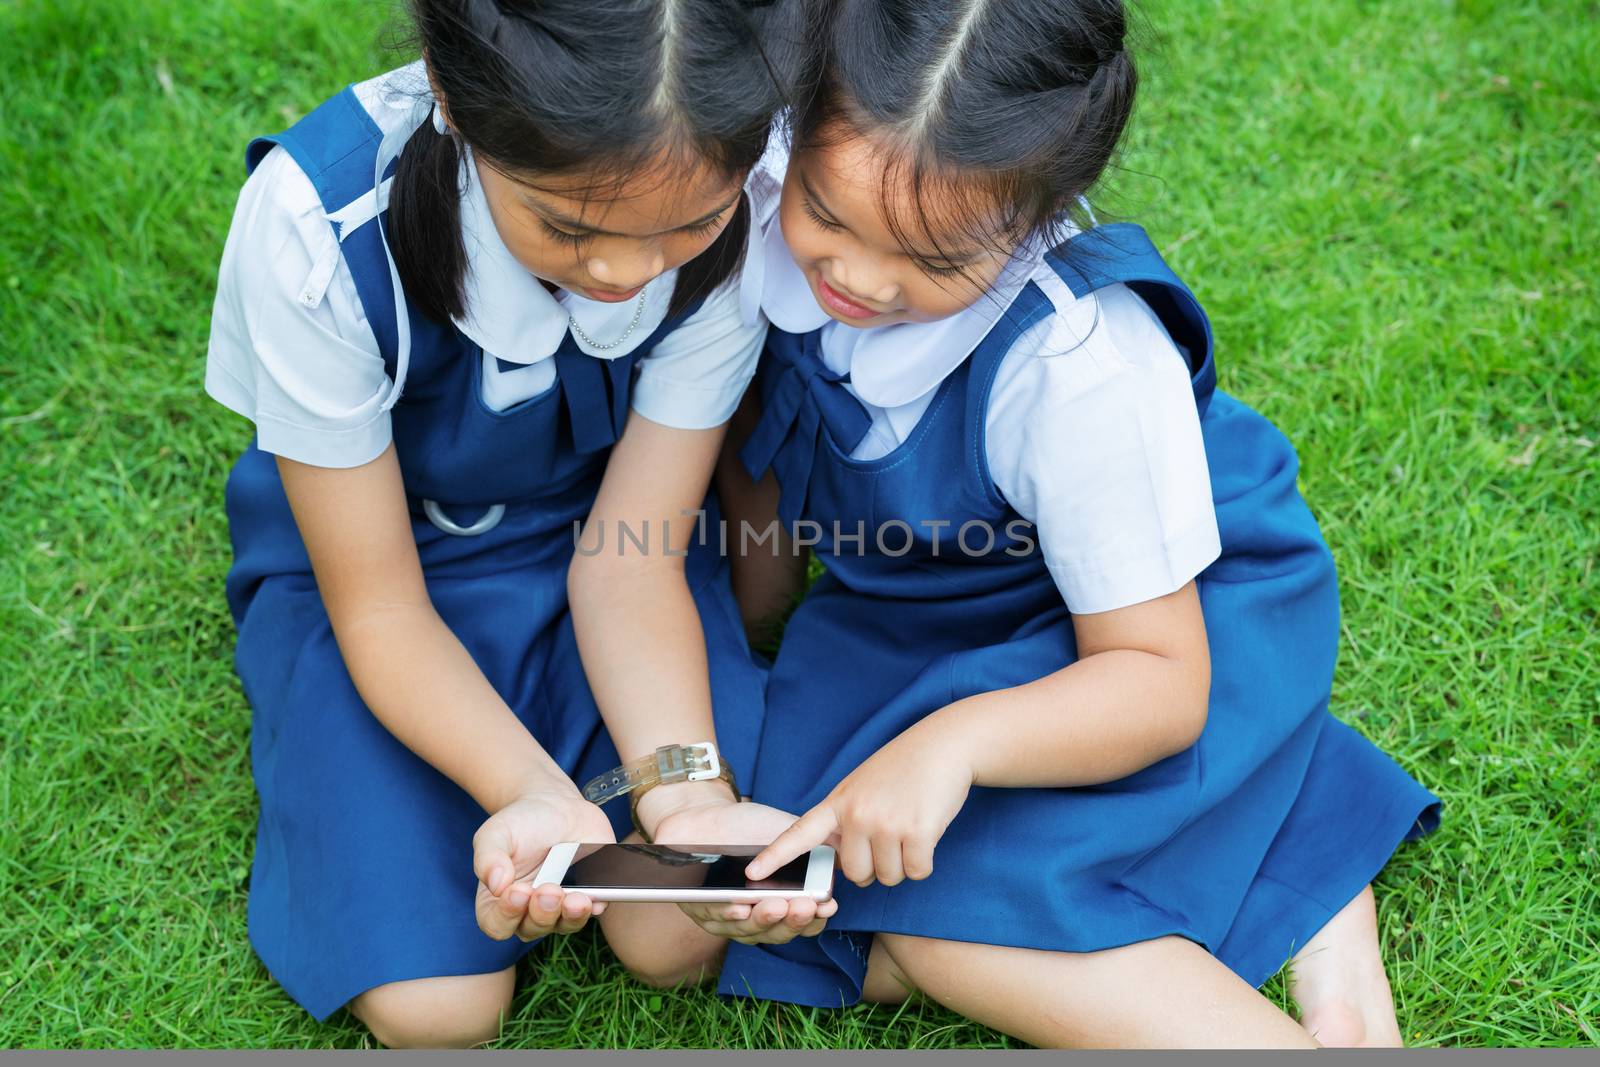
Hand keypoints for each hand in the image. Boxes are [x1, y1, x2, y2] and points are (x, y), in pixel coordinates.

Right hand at [472, 788, 616, 941]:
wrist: (556, 807)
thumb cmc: (519, 825)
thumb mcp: (495, 833)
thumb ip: (487, 858)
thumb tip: (496, 885)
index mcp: (499, 901)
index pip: (498, 925)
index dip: (506, 916)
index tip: (517, 892)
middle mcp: (529, 911)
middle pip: (533, 929)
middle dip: (542, 913)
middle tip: (549, 889)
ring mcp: (561, 907)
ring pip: (566, 925)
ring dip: (571, 916)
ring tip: (577, 897)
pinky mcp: (589, 896)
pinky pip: (596, 908)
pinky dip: (597, 903)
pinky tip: (597, 893)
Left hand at [648, 785, 838, 945]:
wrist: (705, 813)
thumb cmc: (747, 825)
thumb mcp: (784, 833)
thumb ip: (810, 847)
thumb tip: (844, 856)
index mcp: (780, 904)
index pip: (802, 922)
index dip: (816, 918)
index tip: (828, 905)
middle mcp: (755, 917)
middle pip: (777, 931)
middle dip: (792, 920)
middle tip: (803, 906)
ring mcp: (727, 919)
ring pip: (747, 929)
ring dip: (763, 919)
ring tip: (776, 905)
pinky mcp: (699, 909)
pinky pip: (713, 918)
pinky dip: (727, 914)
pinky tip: (739, 906)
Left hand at [746, 720, 974, 888]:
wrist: (944, 745)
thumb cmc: (903, 768)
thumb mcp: (861, 786)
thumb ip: (846, 819)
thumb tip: (844, 863)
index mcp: (838, 803)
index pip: (801, 834)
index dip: (775, 857)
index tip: (752, 875)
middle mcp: (857, 815)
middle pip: (857, 876)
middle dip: (875, 868)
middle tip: (890, 838)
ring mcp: (885, 824)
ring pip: (889, 877)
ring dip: (903, 863)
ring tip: (909, 828)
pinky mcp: (917, 833)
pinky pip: (916, 872)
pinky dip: (924, 862)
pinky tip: (926, 831)